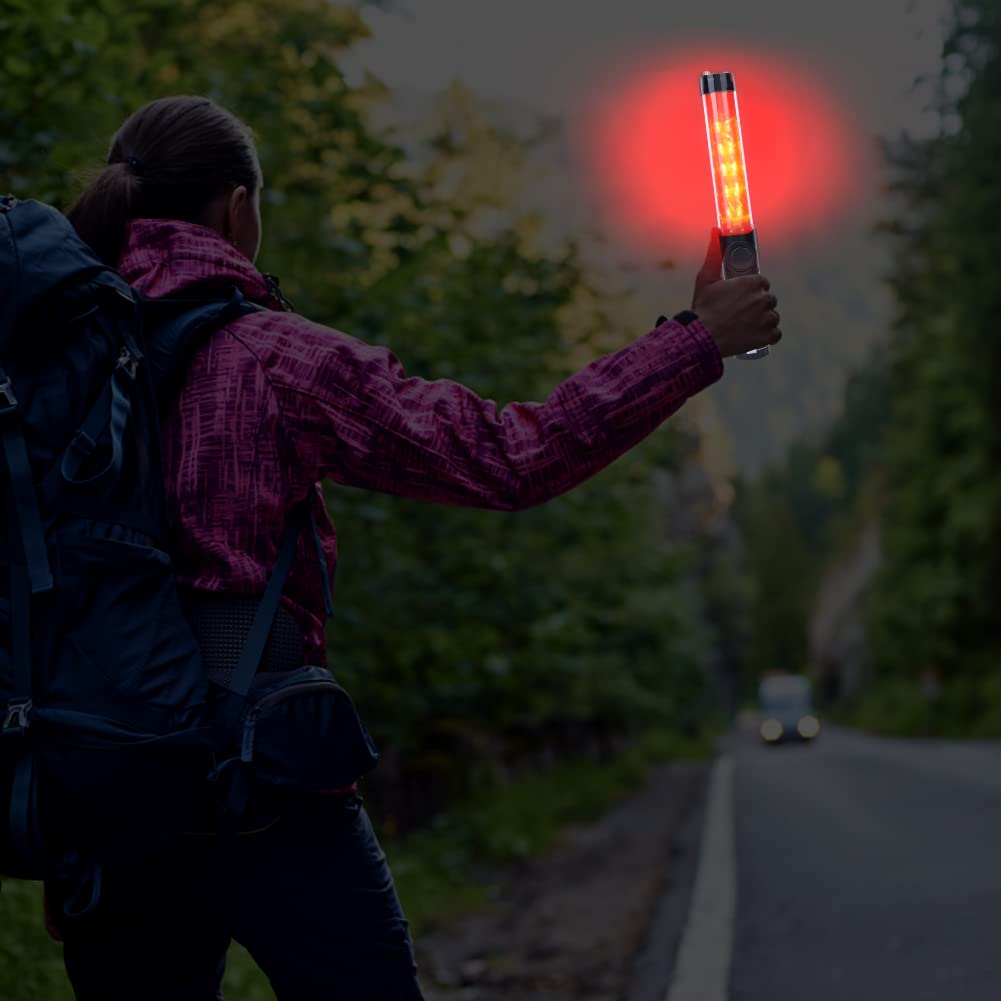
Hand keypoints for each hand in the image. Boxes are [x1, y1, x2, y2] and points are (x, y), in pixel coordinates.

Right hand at [691, 228, 781, 357]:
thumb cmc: (704, 309)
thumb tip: (716, 231)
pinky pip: (775, 334)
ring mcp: (767, 318)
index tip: (741, 298)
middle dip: (757, 305)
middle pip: (768, 300)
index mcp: (751, 282)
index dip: (751, 290)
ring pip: (772, 316)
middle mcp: (763, 298)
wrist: (702, 338)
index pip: (761, 283)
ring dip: (762, 321)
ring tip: (744, 326)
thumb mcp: (705, 279)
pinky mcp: (768, 335)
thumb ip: (714, 254)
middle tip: (740, 314)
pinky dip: (766, 335)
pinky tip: (752, 335)